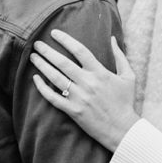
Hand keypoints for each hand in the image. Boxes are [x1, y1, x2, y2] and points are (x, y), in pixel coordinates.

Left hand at [30, 30, 139, 151]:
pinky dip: (42, 88)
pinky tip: (35, 79)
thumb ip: (120, 56)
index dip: (65, 39)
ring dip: (42, 66)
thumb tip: (112, 38)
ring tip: (33, 57)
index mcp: (100, 73)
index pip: (79, 50)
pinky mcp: (73, 111)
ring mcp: (79, 98)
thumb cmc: (125, 102)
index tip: (54, 33)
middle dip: (47, 51)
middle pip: (63, 63)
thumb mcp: (128, 76)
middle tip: (37, 44)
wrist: (122, 129)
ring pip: (55, 78)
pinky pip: (53, 98)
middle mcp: (88, 83)